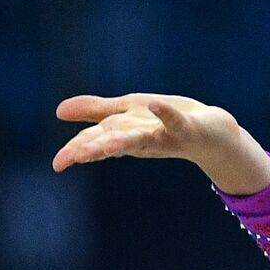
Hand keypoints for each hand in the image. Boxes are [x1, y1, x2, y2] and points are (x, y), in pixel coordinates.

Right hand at [53, 93, 269, 193]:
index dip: (76, 151)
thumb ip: (95, 111)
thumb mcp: (127, 114)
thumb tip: (57, 111)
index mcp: (124, 135)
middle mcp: (141, 139)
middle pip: (113, 143)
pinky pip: (175, 121)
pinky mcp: (187, 128)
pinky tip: (155, 104)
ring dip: (123, 140)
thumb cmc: (165, 123)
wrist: (212, 134)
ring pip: (140, 139)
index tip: (57, 164)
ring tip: (106, 143)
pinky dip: (166, 114)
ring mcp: (164, 135)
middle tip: (70, 160)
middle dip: (92, 150)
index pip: (95, 142)